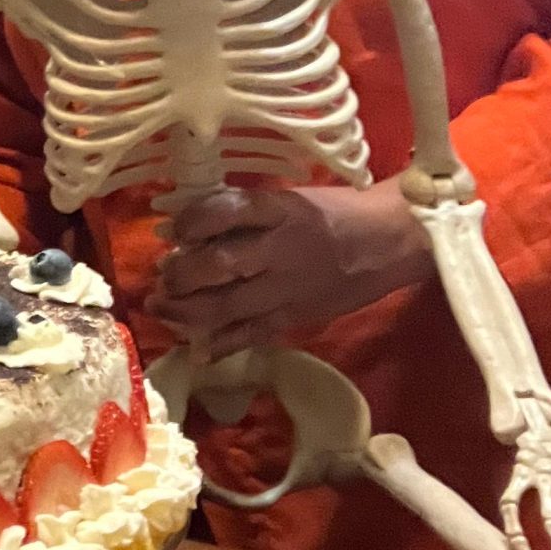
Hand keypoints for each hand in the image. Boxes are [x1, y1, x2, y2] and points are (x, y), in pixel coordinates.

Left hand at [150, 179, 432, 351]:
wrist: (391, 240)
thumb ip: (244, 215)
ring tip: (159, 306)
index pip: (226, 212)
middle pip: (221, 265)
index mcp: (279, 212)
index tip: (174, 229)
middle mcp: (280, 251)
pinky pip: (253, 335)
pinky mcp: (296, 317)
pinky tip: (196, 349)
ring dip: (186, 310)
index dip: (192, 222)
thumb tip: (187, 230)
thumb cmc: (335, 213)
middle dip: (182, 274)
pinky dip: (222, 345)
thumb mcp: (289, 200)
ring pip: (228, 306)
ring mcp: (288, 289)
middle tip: (161, 276)